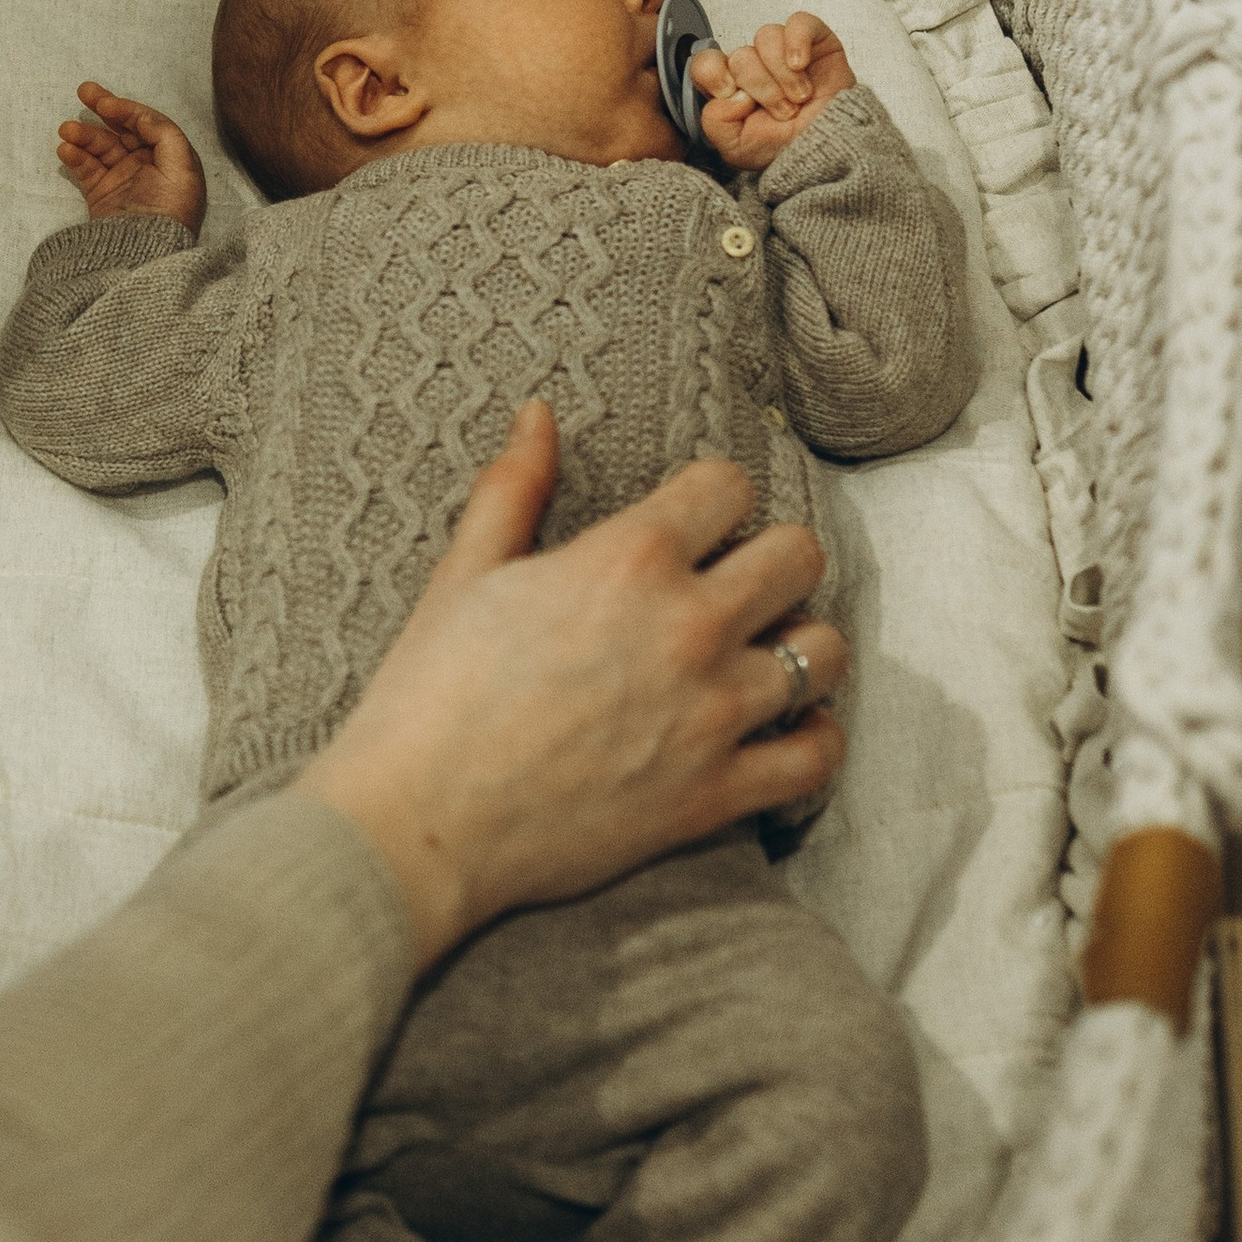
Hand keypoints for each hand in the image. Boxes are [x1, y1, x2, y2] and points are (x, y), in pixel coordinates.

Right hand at [57, 83, 207, 230]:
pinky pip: (86, 168)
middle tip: (83, 90)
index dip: (128, 109)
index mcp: (171, 158)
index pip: (148, 124)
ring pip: (101, 146)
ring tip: (66, 129)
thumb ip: (165, 133)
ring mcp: (124, 180)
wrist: (146, 253)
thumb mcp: (183, 167)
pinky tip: (65, 149)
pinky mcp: (103, 195)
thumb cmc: (171, 211)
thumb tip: (141, 116)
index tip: (105, 102)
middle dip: (103, 109)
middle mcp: (148, 166)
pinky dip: (75, 156)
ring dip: (83, 134)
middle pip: (123, 129)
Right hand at [300, 410, 847, 971]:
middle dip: (770, 559)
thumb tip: (539, 415)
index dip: (711, 497)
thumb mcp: (464, 573)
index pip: (730, 486)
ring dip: (799, 645)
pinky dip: (813, 739)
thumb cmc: (427, 697)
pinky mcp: (716, 794)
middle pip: (798, 556)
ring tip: (762, 655)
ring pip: (824, 652)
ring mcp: (711, 714)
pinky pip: (816, 758)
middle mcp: (688, 627)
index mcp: (628, 559)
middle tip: (734, 584)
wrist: (417, 825)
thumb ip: (514, 488)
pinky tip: (783, 729)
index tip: (692, 523)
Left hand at [694, 14, 854, 171]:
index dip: (714, 74)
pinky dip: (797, 42)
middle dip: (762, 87)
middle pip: (740, 54)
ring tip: (799, 98)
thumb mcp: (736, 148)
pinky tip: (800, 65)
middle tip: (783, 111)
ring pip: (766, 37)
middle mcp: (756, 66)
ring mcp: (784, 52)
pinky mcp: (815, 41)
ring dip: (782, 74)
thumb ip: (714, 121)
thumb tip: (730, 93)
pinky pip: (799, 22)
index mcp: (733, 88)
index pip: (706, 63)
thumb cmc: (788, 150)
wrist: (831, 151)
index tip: (733, 95)